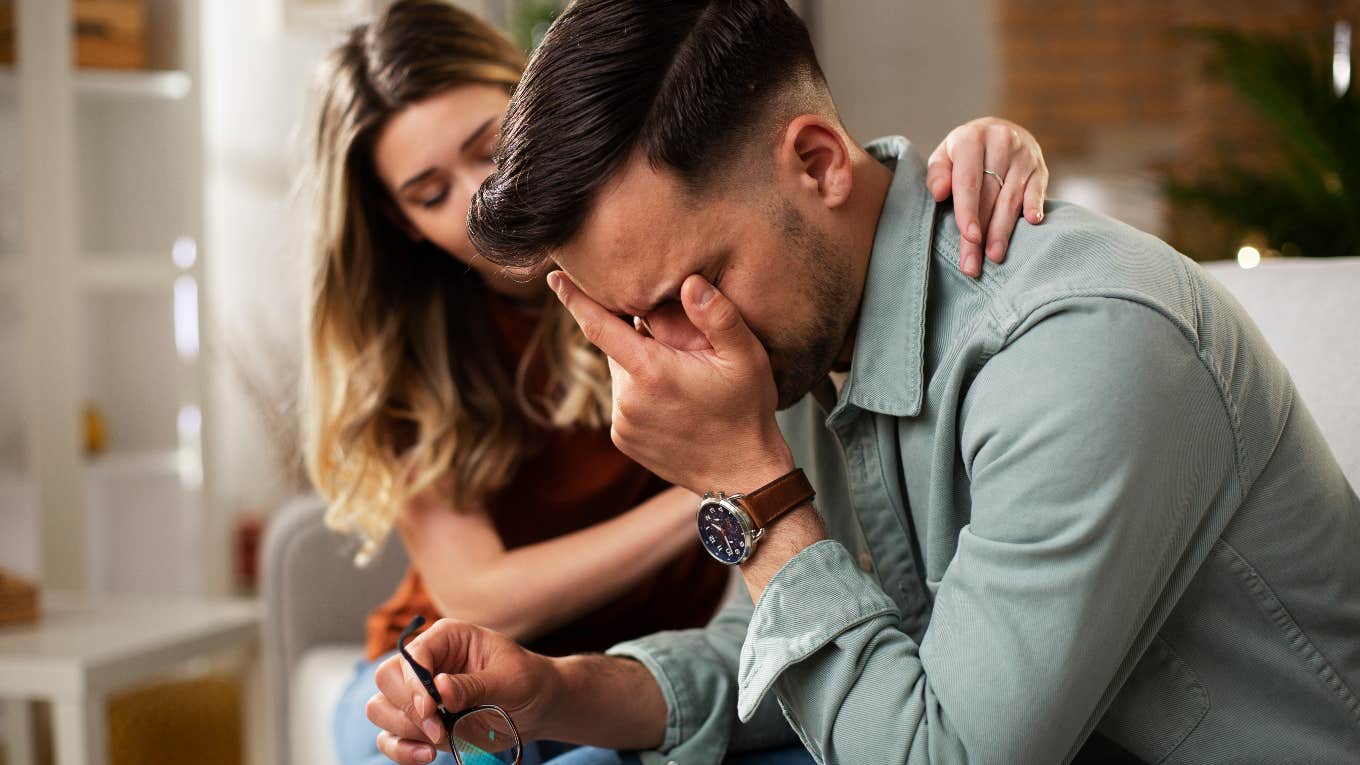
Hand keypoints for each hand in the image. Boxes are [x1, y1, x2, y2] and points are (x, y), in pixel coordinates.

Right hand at [366, 619, 560, 764]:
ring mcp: (419, 693)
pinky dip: (400, 749)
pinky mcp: (419, 723)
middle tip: (439, 729)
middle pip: (387, 678)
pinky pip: (389, 736)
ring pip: (380, 707)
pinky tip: (426, 757)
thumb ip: (474, 684)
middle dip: (409, 709)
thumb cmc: (527, 681)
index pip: (411, 654)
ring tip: (438, 741)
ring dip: (403, 729)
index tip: (431, 710)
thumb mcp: (509, 678)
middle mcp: (426, 662)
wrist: (538, 707)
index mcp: (446, 638)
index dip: (414, 683)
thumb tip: (440, 687)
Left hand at [549, 270, 793, 494]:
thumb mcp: (746, 357)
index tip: (554, 277)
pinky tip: (674, 400)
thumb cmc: (746, 411)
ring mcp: (622, 423)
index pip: (599, 326)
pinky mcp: (623, 440)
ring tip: (683, 377)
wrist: (743, 475)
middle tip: (680, 345)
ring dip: (641, 366)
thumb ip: (718, 316)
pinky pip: (624, 401)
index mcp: (651, 372)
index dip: (575, 298)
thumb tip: (690, 282)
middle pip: (617, 348)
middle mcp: (627, 400)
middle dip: (638, 337)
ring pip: (622, 375)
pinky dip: (641, 392)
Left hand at [926, 117, 1048, 277]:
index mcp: (971, 138)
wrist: (999, 130)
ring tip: (994, 256)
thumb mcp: (944, 155)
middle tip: (973, 264)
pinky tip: (1033, 223)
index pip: (969, 181)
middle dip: (981, 233)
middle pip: (990, 195)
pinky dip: (1035, 206)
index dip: (968, 211)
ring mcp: (1024, 155)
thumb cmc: (964, 153)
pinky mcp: (1040, 167)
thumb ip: (937, 173)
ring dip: (1003, 230)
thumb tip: (939, 192)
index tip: (968, 238)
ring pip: (1012, 198)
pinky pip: (1038, 190)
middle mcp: (1001, 142)